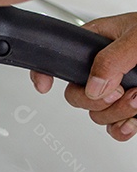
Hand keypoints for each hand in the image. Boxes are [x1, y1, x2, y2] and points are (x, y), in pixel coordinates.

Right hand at [31, 12, 136, 141]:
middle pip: (77, 95)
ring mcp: (120, 90)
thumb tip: (93, 84)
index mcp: (100, 42)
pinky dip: (123, 129)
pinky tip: (133, 121)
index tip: (44, 86)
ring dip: (118, 113)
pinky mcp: (134, 109)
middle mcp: (106, 68)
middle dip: (98, 100)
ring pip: (98, 114)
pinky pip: (117, 128)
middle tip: (121, 92)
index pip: (60, 56)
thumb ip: (112, 58)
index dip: (45, 71)